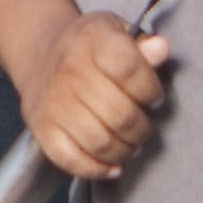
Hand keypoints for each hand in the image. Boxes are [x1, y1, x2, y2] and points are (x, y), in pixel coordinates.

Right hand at [20, 13, 169, 180]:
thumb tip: (162, 49)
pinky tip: (112, 164)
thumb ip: (143, 46)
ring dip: (125, 150)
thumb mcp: (118, 34)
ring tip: (131, 144)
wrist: (40, 52)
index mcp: (93, 39)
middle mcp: (69, 70)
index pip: (129, 69)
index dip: (150, 90)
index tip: (154, 97)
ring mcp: (53, 102)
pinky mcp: (42, 128)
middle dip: (143, 128)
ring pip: (100, 142)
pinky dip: (97, 169)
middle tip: (144, 126)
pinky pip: (71, 160)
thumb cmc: (90, 47)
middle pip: (120, 114)